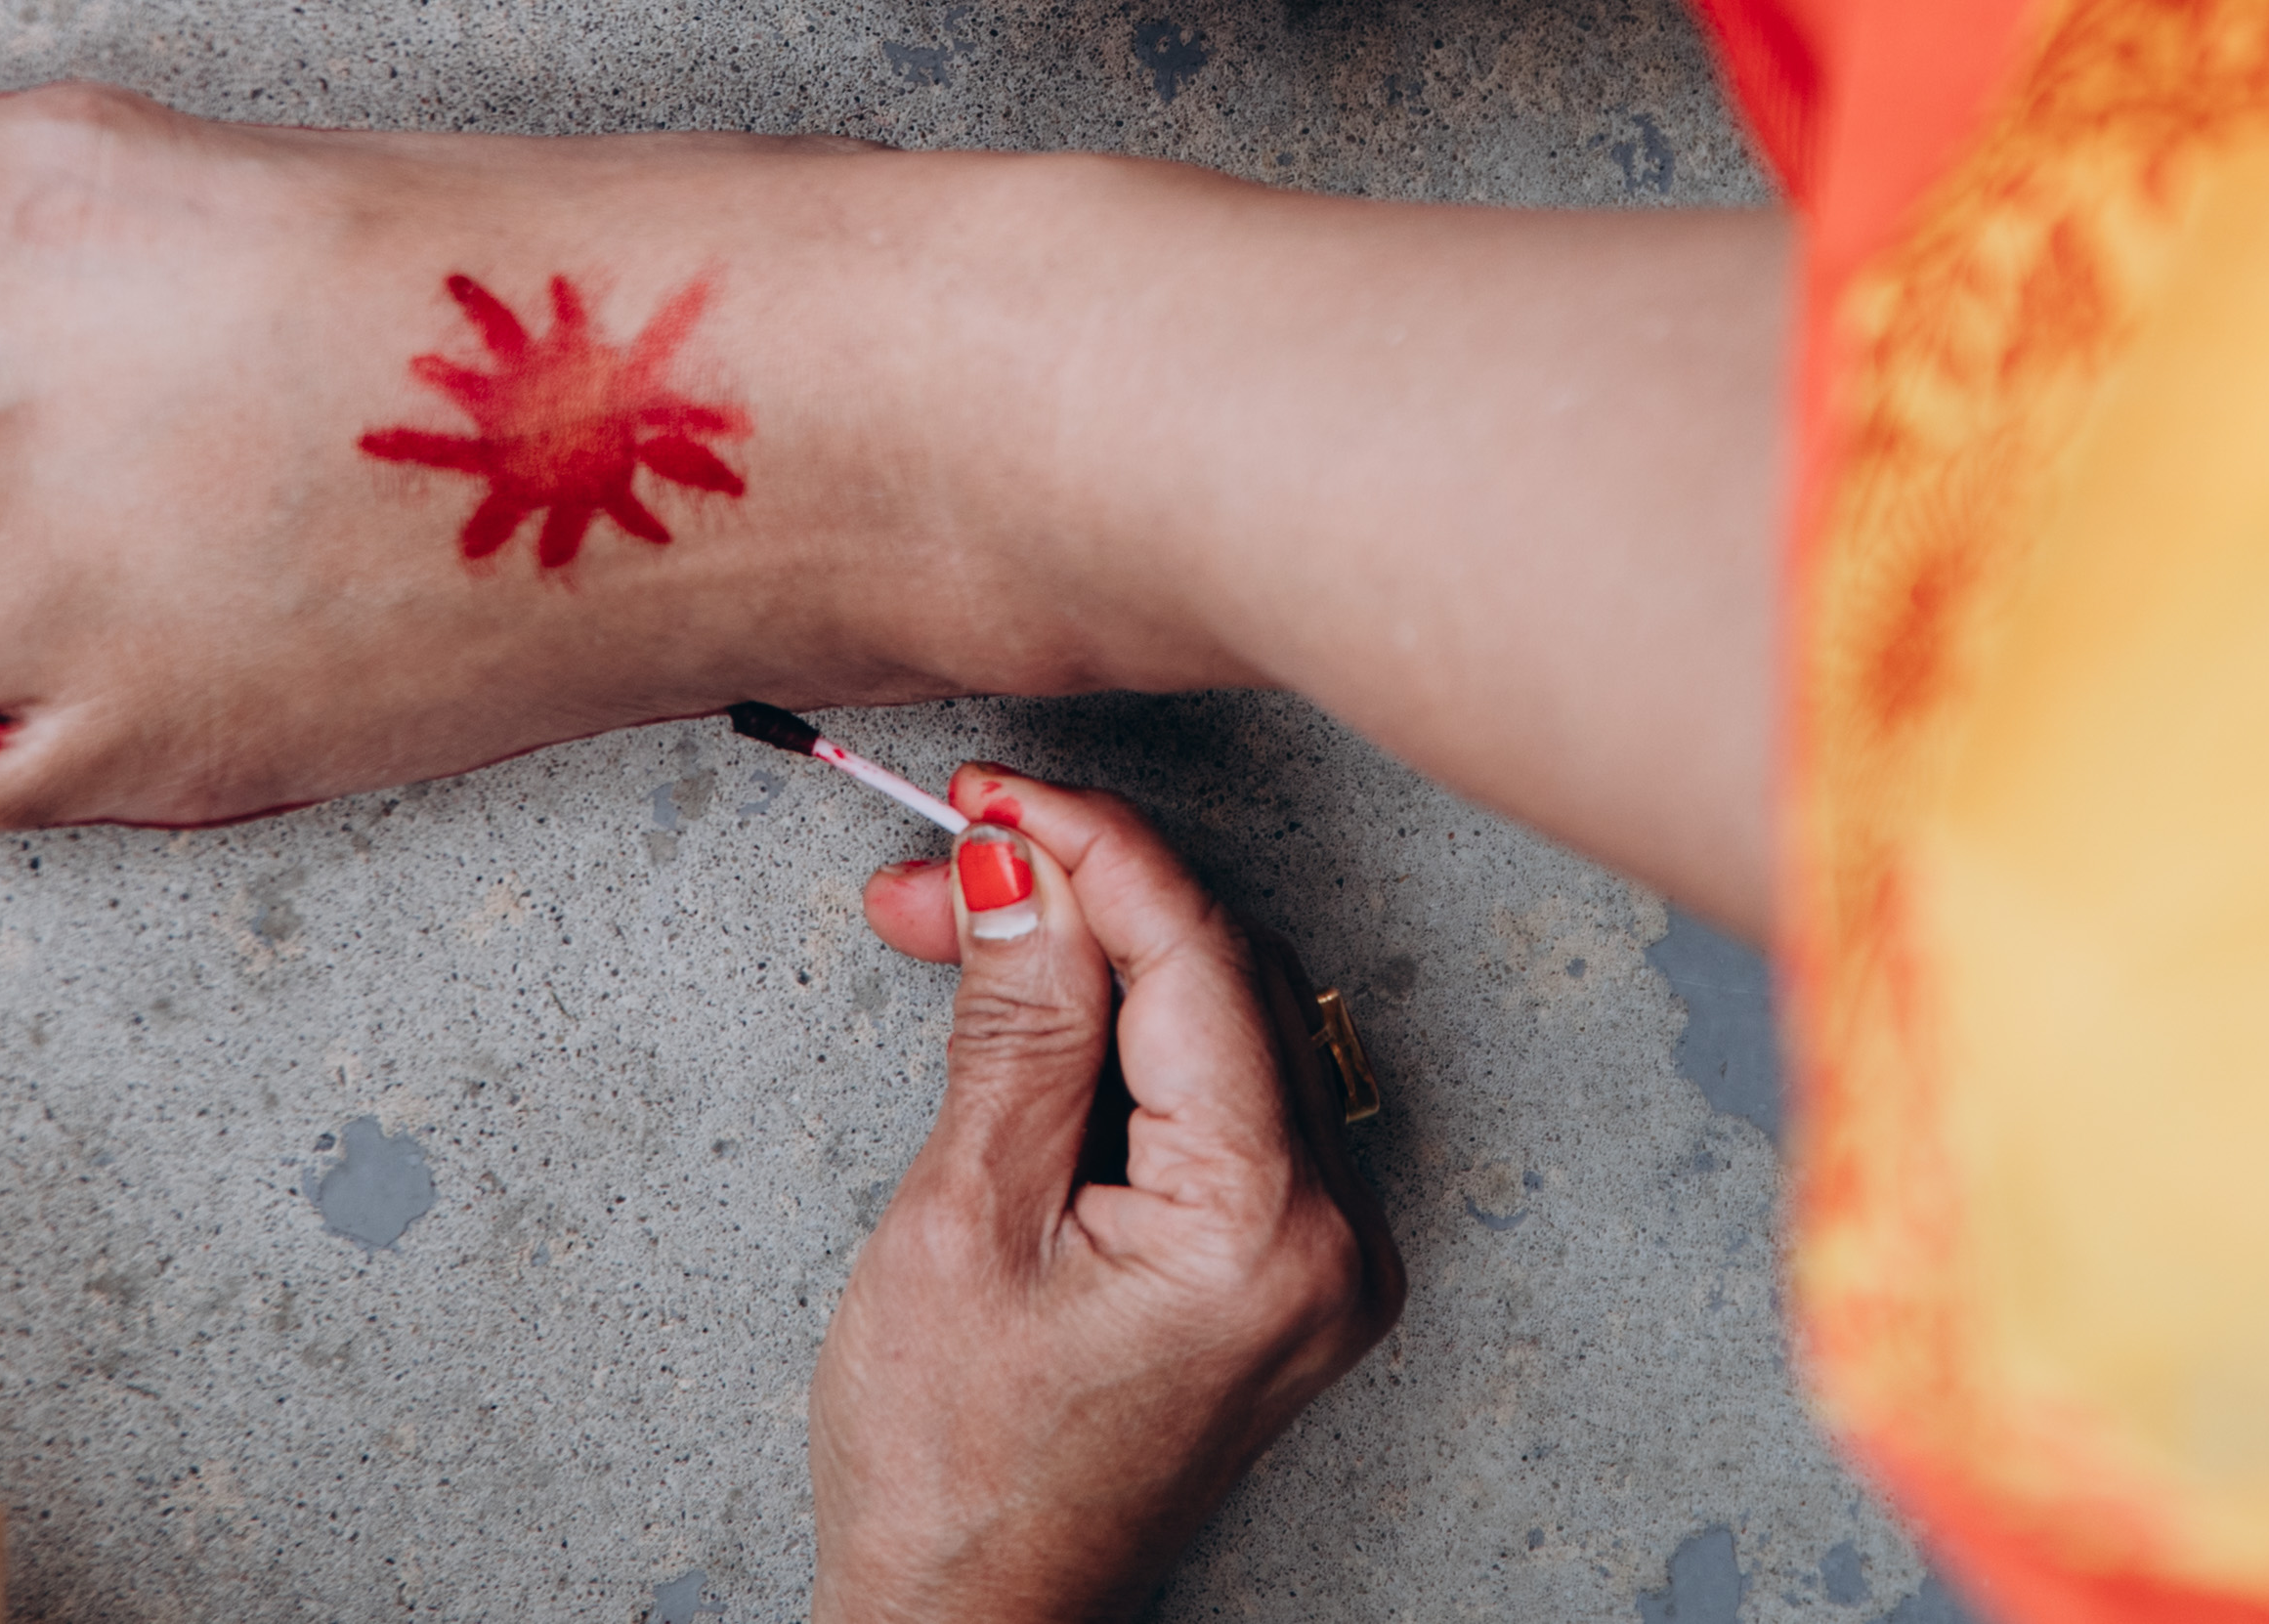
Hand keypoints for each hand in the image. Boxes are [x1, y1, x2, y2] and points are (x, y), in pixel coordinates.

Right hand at [808, 767, 1404, 1622]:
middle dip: (1075, 899)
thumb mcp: (962, 1220)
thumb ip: (1017, 1025)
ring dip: (1090, 956)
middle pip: (1219, 976)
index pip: (1197, 958)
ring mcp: (1320, 1253)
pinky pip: (1220, 1092)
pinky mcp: (1282, 1263)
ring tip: (952, 926)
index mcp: (1266, 1226)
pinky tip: (1027, 1004)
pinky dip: (1122, 1034)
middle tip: (936, 868)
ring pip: (1219, 1019)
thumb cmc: (953, 1472)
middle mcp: (1332, 1235)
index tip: (984, 796)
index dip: (1089, 849)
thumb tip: (1024, 865)